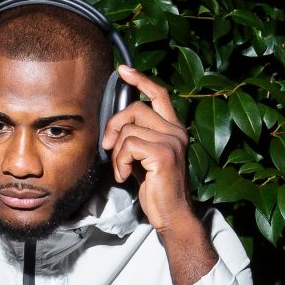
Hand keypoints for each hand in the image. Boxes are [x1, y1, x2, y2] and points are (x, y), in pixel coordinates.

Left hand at [105, 66, 216, 284]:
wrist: (171, 214)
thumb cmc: (156, 188)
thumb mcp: (144, 157)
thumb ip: (137, 138)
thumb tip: (114, 126)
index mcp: (173, 129)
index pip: (159, 94)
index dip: (140, 79)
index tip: (123, 70)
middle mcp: (176, 131)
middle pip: (136, 108)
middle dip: (114, 126)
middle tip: (108, 147)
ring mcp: (172, 141)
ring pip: (129, 130)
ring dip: (116, 152)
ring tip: (121, 169)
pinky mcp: (163, 154)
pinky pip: (129, 145)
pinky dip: (120, 162)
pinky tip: (125, 176)